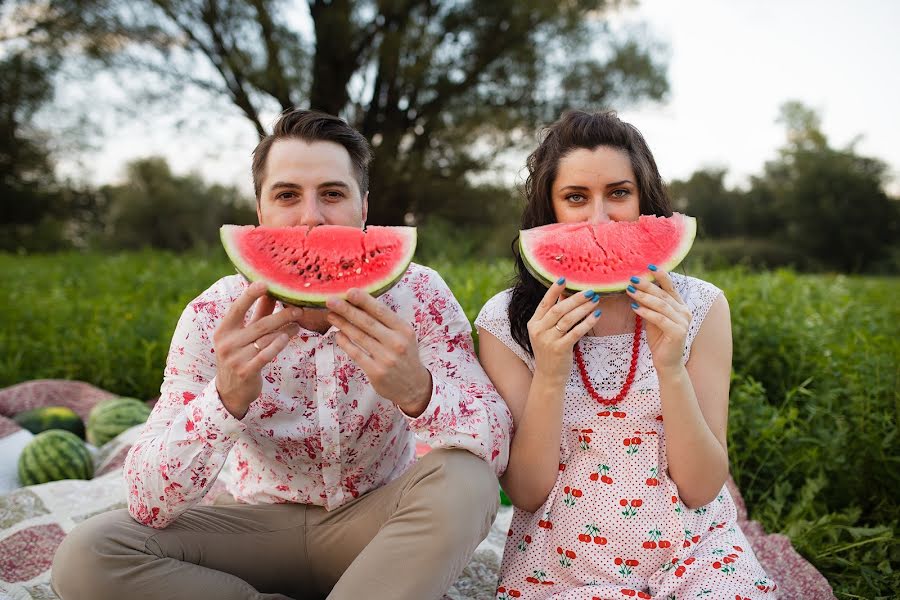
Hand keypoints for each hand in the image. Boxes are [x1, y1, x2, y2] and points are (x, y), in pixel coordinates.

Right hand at [213, 281, 302, 418]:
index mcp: (223, 330)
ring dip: (285, 329)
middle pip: (260, 324)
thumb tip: (270, 292)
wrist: (230, 391)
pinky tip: (287, 337)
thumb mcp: (242, 336)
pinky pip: (266, 354)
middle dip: (282, 315)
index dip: (250, 295)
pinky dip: (278, 345)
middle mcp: (227, 343)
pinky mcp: (246, 371)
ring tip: (297, 323)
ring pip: (266, 339)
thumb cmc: (239, 356)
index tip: (265, 283)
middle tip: (298, 308)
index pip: (237, 308)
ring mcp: (235, 358)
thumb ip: (256, 315)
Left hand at [325, 289, 432, 415]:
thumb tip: (360, 303)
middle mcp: (396, 343)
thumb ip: (387, 322)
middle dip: (347, 310)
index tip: (349, 291)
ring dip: (342, 324)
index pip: (381, 311)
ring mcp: (386, 358)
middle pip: (367, 322)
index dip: (364, 300)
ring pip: (359, 337)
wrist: (414, 386)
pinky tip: (337, 334)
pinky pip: (356, 353)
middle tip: (331, 300)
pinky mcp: (376, 372)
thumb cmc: (405, 355)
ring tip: (331, 315)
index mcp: (404, 330)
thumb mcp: (404, 336)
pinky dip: (345, 343)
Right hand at [527, 278, 601, 384]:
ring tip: (595, 301)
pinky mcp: (560, 349)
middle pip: (558, 309)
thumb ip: (553, 315)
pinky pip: (576, 332)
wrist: (548, 376)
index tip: (564, 278)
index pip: (544, 303)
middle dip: (575, 298)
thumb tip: (565, 294)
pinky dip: (587, 322)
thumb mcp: (547, 332)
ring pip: (568, 319)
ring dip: (583, 308)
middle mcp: (538, 330)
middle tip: (590, 291)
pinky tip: (596, 315)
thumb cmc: (550, 351)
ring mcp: (548, 340)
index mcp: (533, 323)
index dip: (554, 290)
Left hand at [625, 266, 691, 374]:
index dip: (661, 275)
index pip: (670, 287)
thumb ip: (648, 305)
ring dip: (644, 297)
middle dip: (646, 285)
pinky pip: (660, 319)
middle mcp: (684, 311)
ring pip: (661, 305)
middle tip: (632, 279)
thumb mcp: (652, 318)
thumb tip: (635, 289)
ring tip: (629, 291)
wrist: (667, 362)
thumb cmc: (659, 339)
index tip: (649, 265)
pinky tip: (634, 307)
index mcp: (680, 306)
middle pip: (663, 294)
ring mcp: (683, 322)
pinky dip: (646, 312)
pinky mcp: (678, 332)